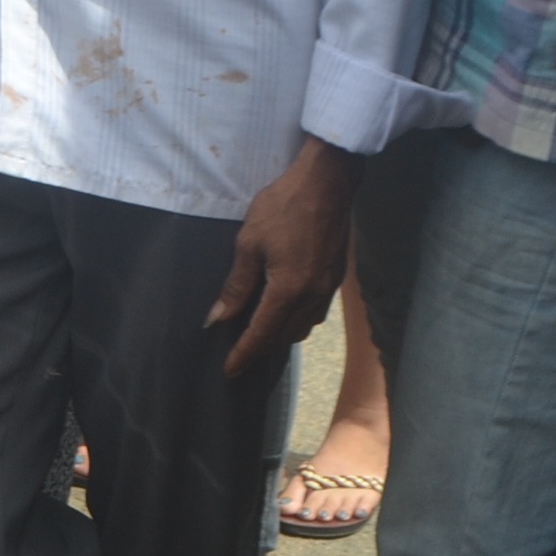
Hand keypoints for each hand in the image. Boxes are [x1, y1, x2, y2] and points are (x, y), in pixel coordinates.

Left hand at [208, 136, 359, 377]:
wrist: (328, 184)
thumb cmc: (282, 208)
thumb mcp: (249, 243)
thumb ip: (237, 285)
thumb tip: (219, 317)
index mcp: (289, 291)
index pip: (262, 334)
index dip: (244, 354)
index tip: (230, 371)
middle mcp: (313, 297)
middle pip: (285, 336)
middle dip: (262, 346)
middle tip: (239, 347)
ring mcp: (329, 290)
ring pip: (303, 327)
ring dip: (281, 333)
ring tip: (259, 329)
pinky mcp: (336, 279)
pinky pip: (315, 312)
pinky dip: (297, 317)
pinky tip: (283, 307)